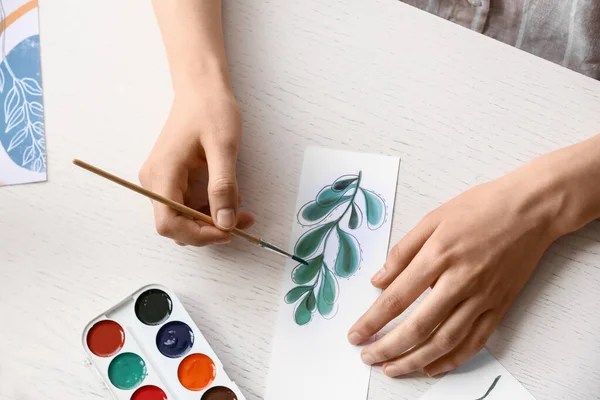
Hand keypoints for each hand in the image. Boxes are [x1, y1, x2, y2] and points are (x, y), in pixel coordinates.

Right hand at [139, 83, 253, 245]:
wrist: (201, 88)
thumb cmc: (210, 110)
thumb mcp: (223, 147)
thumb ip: (223, 187)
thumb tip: (226, 223)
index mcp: (162, 174)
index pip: (169, 224)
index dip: (199, 235)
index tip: (229, 231)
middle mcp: (156, 182)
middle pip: (176, 226)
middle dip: (209, 230)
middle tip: (243, 222)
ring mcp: (162, 181)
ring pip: (183, 218)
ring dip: (212, 222)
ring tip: (242, 211)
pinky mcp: (172, 179)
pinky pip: (188, 205)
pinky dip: (209, 209)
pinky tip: (230, 199)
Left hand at [348, 161, 565, 376]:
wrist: (531, 210)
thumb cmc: (481, 208)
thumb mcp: (433, 219)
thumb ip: (403, 252)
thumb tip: (378, 280)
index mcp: (437, 256)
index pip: (396, 298)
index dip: (372, 321)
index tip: (355, 335)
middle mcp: (459, 281)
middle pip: (418, 326)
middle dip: (388, 347)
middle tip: (368, 357)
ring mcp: (482, 298)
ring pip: (444, 341)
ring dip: (415, 360)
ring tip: (393, 369)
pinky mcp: (499, 307)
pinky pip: (474, 342)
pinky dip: (452, 360)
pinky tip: (432, 368)